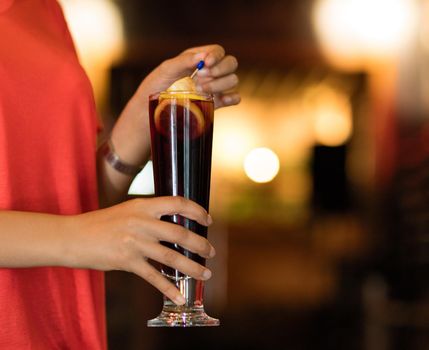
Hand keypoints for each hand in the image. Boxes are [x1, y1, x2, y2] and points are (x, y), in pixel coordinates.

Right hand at [66, 197, 214, 304]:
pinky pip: (153, 277)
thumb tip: (174, 225)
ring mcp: (134, 242)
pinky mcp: (126, 261)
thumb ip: (149, 215)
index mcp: (143, 205)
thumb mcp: (127, 210)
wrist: (72, 236)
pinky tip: (179, 296)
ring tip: (205, 274)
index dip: (197, 211)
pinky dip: (168, 288)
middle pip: (180, 233)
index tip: (208, 220)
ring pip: (171, 256)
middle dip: (200, 244)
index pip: (178, 203)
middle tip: (211, 252)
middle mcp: (141, 222)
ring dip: (192, 267)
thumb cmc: (101, 224)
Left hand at [138, 44, 239, 108]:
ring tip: (200, 90)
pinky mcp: (216, 103)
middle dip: (220, 69)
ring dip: (220, 84)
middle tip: (201, 77)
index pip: (217, 51)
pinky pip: (234, 98)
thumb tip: (203, 57)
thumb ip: (184, 61)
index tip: (205, 63)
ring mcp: (214, 87)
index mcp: (198, 59)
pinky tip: (221, 100)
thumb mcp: (166, 69)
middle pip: (231, 63)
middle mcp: (210, 72)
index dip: (216, 56)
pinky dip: (232, 98)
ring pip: (233, 80)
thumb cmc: (157, 86)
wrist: (153, 110)